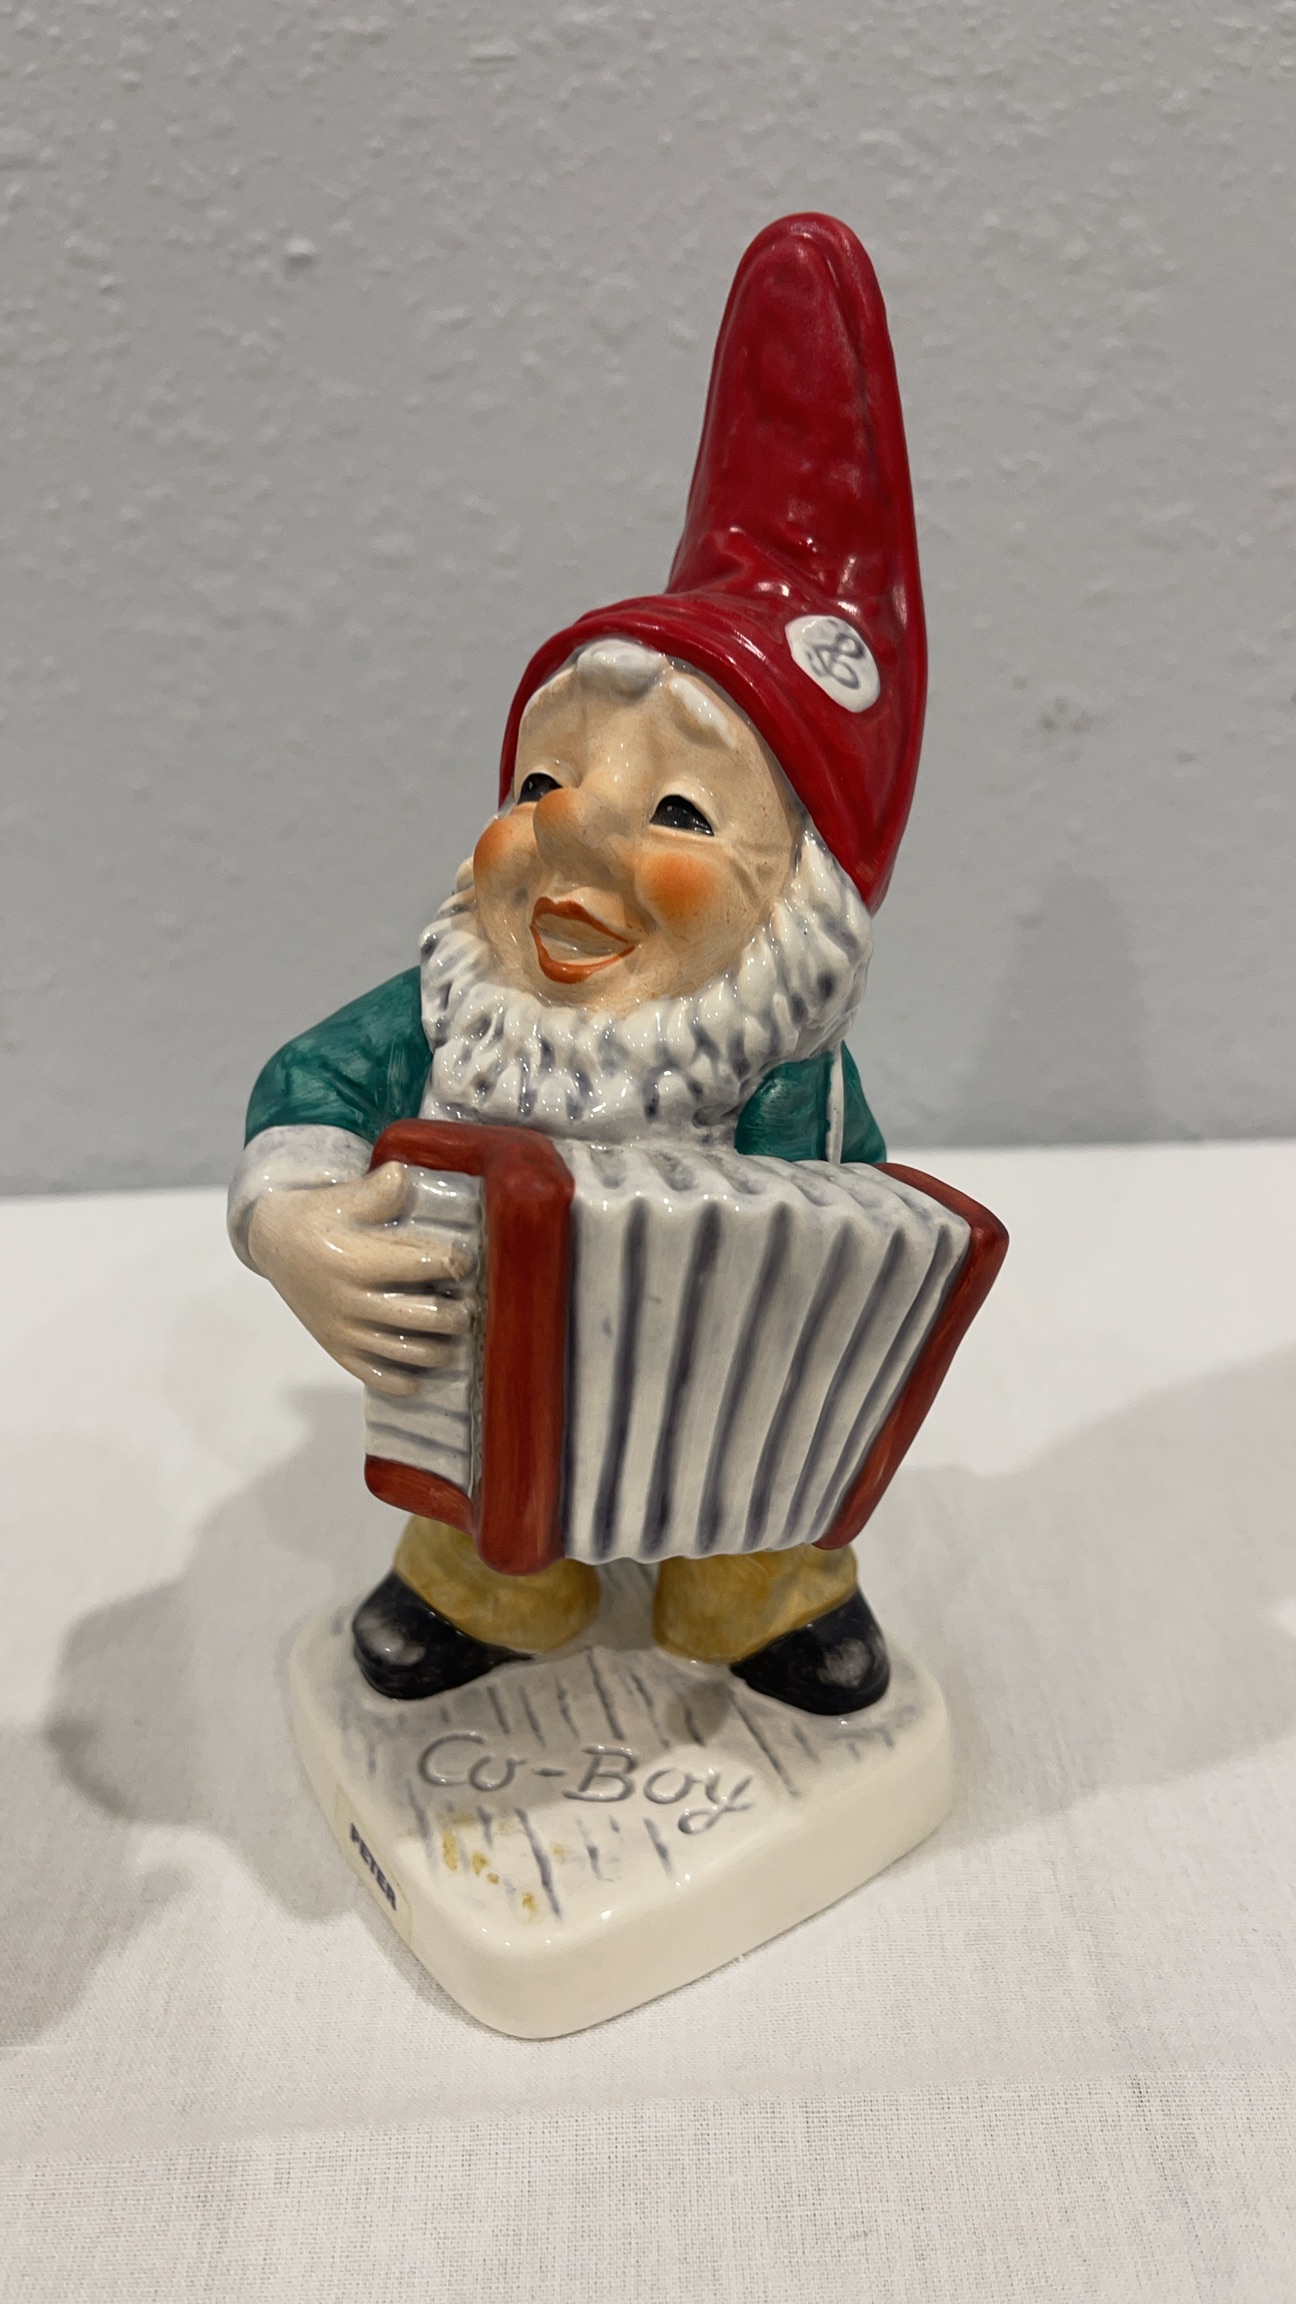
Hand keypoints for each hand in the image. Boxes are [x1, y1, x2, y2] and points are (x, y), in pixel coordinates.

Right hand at [246, 1161, 474, 1395]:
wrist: (273, 1243)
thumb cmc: (319, 1217)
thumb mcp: (346, 1197)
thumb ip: (379, 1191)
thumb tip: (404, 1175)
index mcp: (361, 1261)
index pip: (428, 1267)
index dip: (457, 1263)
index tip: (466, 1261)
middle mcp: (354, 1301)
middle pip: (428, 1318)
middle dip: (459, 1314)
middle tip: (469, 1305)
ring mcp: (346, 1331)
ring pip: (410, 1353)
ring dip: (443, 1349)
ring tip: (454, 1335)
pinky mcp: (339, 1350)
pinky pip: (379, 1377)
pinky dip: (406, 1380)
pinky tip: (421, 1370)